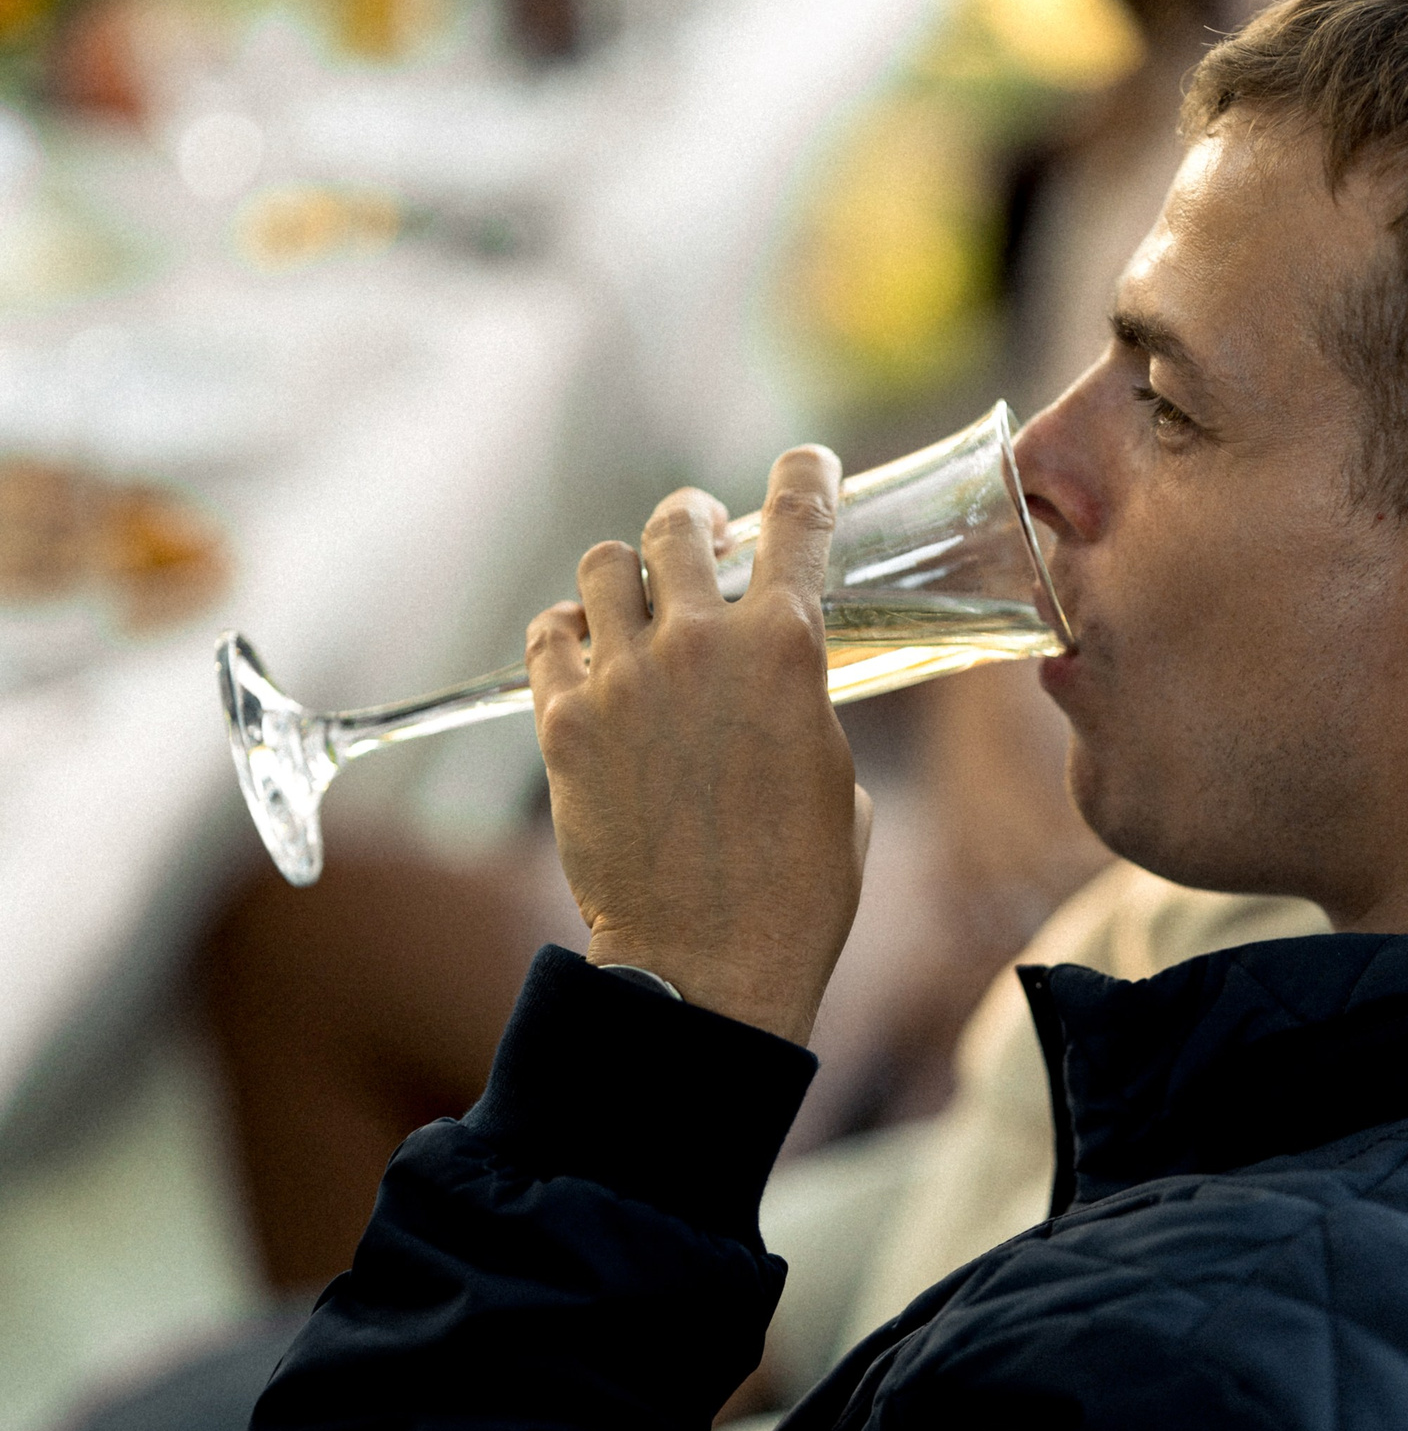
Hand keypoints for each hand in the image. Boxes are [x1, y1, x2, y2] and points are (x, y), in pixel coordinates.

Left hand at [527, 446, 871, 1047]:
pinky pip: (549, 636)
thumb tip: (782, 690)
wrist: (708, 965)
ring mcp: (622, 680)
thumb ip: (804, 708)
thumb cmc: (797, 889)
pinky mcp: (563, 724)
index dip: (805, 476)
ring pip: (604, 567)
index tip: (805, 466)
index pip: (798, 518)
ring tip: (635, 600)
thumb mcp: (836, 779)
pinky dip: (568, 633)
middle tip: (698, 535)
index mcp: (788, 649)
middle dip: (691, 522)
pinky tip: (586, 655)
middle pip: (676, 525)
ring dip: (626, 575)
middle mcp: (699, 645)